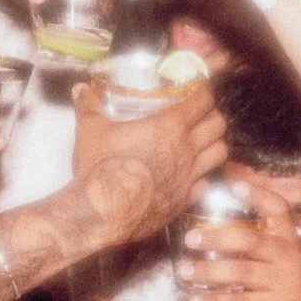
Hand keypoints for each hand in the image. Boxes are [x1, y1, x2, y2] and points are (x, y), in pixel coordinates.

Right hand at [70, 81, 225, 250]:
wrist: (101, 213)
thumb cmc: (99, 168)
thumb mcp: (90, 130)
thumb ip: (88, 106)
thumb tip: (80, 89)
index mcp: (169, 126)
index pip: (203, 100)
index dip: (204, 90)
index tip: (199, 87)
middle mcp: (186, 149)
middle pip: (219, 124)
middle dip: (213, 114)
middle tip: (200, 113)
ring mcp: (189, 176)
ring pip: (221, 153)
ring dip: (215, 142)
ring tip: (203, 141)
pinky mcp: (185, 199)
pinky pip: (207, 181)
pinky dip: (204, 173)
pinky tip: (191, 172)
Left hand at [177, 182, 300, 300]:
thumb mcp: (292, 264)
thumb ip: (267, 250)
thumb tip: (226, 238)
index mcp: (292, 242)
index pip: (279, 210)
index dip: (257, 195)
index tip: (233, 185)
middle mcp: (288, 257)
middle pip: (249, 239)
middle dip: (216, 237)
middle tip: (189, 239)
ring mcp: (282, 282)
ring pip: (239, 271)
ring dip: (208, 272)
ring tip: (184, 272)